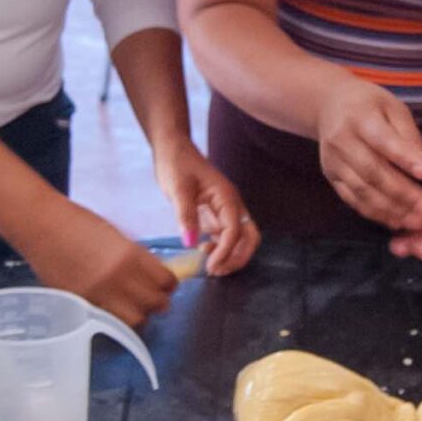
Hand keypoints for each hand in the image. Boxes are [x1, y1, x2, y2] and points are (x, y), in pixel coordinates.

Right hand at [22, 201, 176, 327]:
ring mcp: (100, 295)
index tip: (166, 285)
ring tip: (134, 306)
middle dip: (159, 302)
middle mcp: (120, 279)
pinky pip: (111, 320)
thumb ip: (135, 257)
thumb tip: (151, 275)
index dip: (170, 285)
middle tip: (154, 298)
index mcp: (131, 255)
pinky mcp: (82, 305)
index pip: (166, 281)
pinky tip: (113, 307)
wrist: (40, 225)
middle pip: (156, 304)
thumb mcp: (116, 236)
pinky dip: (117, 316)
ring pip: (136, 320)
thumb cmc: (77, 222)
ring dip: (140, 314)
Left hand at [151, 140, 260, 275]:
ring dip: (230, 254)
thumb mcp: (178, 189)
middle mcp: (232, 205)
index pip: (235, 230)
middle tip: (217, 271)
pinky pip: (226, 235)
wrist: (172, 149)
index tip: (210, 266)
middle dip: (238, 257)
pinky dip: (220, 247)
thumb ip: (185, 216)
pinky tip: (203, 250)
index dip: (226, 251)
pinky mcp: (216, 213)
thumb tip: (190, 244)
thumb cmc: (176, 164)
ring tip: (210, 266)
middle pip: (249, 236)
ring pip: (240, 238)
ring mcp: (225, 210)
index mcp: (227, 197)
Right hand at [315, 78, 421, 228]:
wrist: (330, 105)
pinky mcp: (331, 176)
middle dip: (402, 193)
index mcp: (359, 117)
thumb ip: (411, 139)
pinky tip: (394, 220)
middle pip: (372, 172)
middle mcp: (341, 140)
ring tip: (415, 220)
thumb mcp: (393, 109)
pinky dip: (374, 212)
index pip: (384, 141)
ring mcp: (333, 161)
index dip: (405, 159)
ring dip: (390, 209)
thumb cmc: (370, 105)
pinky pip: (352, 199)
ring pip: (362, 190)